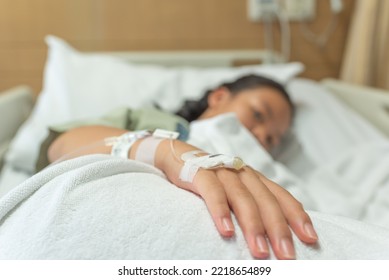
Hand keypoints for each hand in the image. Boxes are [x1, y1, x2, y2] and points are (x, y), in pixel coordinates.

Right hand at [156, 140, 317, 259]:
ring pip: (243, 198)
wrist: (180, 156)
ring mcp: (223, 172)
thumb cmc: (213, 180)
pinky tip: (227, 231)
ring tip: (261, 252)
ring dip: (253, 226)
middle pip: (266, 201)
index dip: (298, 217)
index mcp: (255, 179)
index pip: (282, 197)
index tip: (311, 239)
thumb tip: (273, 235)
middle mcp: (243, 173)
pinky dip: (221, 210)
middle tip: (287, 256)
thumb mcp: (237, 190)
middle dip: (279, 229)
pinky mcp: (201, 173)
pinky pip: (213, 192)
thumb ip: (254, 205)